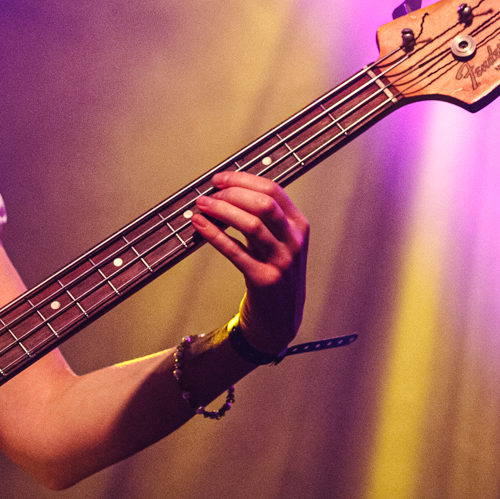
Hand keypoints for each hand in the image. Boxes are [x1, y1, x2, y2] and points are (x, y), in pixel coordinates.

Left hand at [190, 171, 308, 354]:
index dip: (243, 180)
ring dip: (221, 210)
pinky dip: (214, 234)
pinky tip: (200, 225)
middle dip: (232, 193)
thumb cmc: (276, 273)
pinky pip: (235, 251)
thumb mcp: (280, 242)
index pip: (273, 190)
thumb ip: (263, 219)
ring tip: (201, 205)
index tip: (220, 179)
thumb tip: (227, 192)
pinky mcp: (264, 280)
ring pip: (251, 224)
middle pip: (264, 204)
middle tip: (210, 193)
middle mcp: (294, 241)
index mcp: (299, 226)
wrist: (281, 319)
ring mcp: (282, 261)